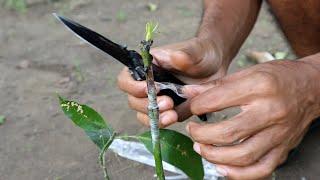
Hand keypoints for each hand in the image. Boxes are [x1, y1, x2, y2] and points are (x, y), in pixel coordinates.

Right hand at [117, 38, 227, 127]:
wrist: (216, 66)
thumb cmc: (202, 53)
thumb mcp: (196, 50)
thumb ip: (185, 54)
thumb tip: (174, 57)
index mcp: (147, 66)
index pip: (126, 78)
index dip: (132, 87)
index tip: (149, 88)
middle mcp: (147, 84)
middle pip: (133, 100)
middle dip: (147, 105)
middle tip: (168, 102)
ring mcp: (157, 99)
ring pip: (143, 114)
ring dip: (155, 117)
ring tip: (172, 114)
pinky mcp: (168, 111)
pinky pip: (158, 121)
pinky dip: (163, 123)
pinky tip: (174, 117)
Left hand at [184, 60, 319, 178]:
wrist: (313, 87)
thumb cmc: (279, 77)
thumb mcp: (248, 72)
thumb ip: (216, 85)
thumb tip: (189, 93)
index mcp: (259, 86)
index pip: (217, 100)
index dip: (196, 106)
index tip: (190, 107)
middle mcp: (270, 111)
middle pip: (228, 133)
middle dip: (201, 135)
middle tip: (193, 131)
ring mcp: (279, 133)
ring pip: (242, 156)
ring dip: (214, 156)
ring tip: (201, 148)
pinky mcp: (284, 148)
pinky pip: (260, 169)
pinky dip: (238, 174)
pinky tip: (222, 167)